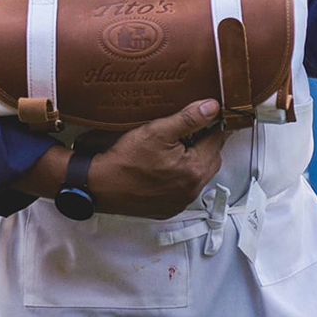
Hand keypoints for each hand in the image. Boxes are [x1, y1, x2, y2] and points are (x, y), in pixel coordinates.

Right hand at [87, 99, 227, 218]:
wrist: (99, 185)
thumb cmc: (125, 160)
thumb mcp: (157, 131)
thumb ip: (189, 118)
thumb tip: (212, 107)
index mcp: (194, 170)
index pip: (217, 140)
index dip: (213, 125)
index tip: (208, 115)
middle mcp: (191, 190)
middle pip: (212, 158)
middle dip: (206, 142)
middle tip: (191, 129)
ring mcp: (180, 202)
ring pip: (200, 175)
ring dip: (195, 160)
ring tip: (177, 146)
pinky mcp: (168, 209)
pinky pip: (185, 189)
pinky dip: (182, 177)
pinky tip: (167, 166)